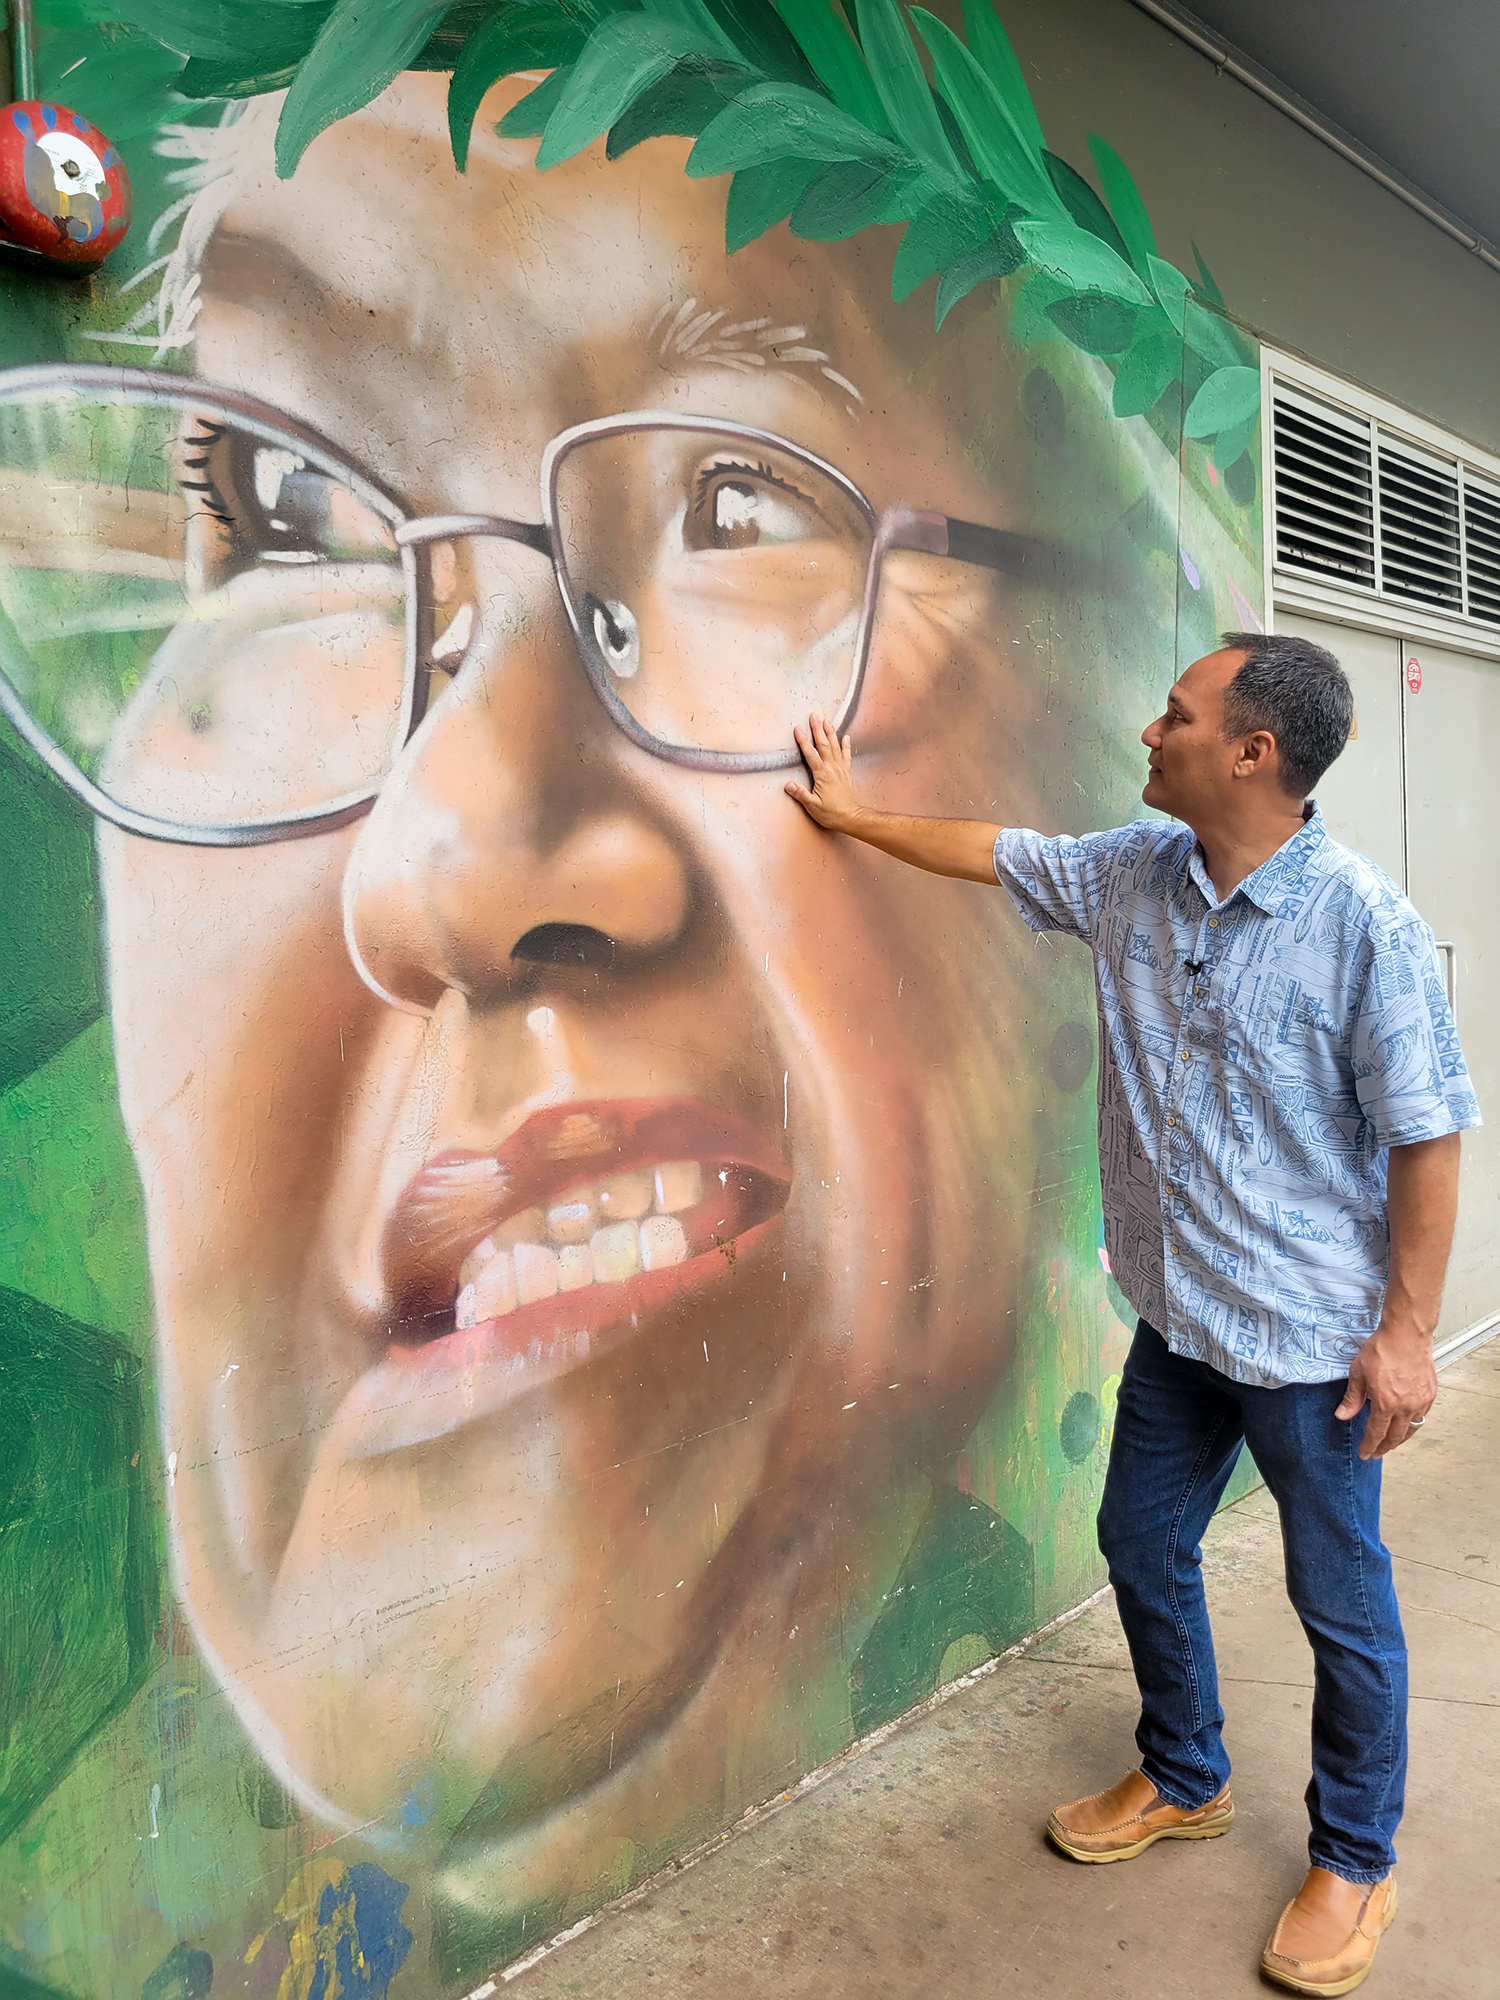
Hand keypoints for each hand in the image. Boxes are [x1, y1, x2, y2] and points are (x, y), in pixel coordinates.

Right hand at [785, 713, 860, 831]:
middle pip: (824, 745)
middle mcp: (833, 769)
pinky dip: (846, 746)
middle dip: (818, 729)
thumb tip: (789, 785)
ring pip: (835, 747)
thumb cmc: (831, 813)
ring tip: (827, 720)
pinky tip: (846, 737)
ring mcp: (841, 770)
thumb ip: (801, 794)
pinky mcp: (846, 773)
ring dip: (830, 733)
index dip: (803, 741)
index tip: (798, 729)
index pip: (810, 754)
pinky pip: (846, 756)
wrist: (850, 818)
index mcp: (823, 775)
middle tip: (814, 715)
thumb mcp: (813, 806)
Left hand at [1335, 1323, 1437, 1458]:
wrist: (1406, 1334)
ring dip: (1400, 1439)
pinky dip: (1413, 1424)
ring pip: (1411, 1429)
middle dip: (1384, 1447)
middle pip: (1395, 1436)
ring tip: (1390, 1443)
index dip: (1369, 1446)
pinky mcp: (1430, 1393)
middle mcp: (1406, 1407)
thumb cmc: (1382, 1349)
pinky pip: (1422, 1416)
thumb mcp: (1358, 1373)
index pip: (1376, 1433)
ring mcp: (1421, 1401)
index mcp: (1386, 1404)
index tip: (1365, 1454)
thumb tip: (1342, 1415)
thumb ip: (1352, 1398)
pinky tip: (1406, 1423)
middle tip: (1376, 1452)